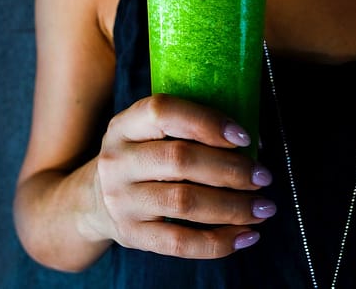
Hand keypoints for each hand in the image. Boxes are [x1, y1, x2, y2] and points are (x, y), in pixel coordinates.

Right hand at [88, 94, 274, 258]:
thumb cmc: (140, 158)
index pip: (164, 112)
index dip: (207, 121)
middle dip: (231, 169)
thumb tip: (252, 144)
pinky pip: (180, 242)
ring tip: (263, 207)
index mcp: (125, 124)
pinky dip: (219, 241)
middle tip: (263, 176)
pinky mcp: (131, 235)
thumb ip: (190, 130)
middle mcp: (118, 159)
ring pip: (185, 202)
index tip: (243, 136)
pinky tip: (246, 235)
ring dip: (233, 206)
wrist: (92, 201)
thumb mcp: (147, 134)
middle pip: (180, 159)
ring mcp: (121, 199)